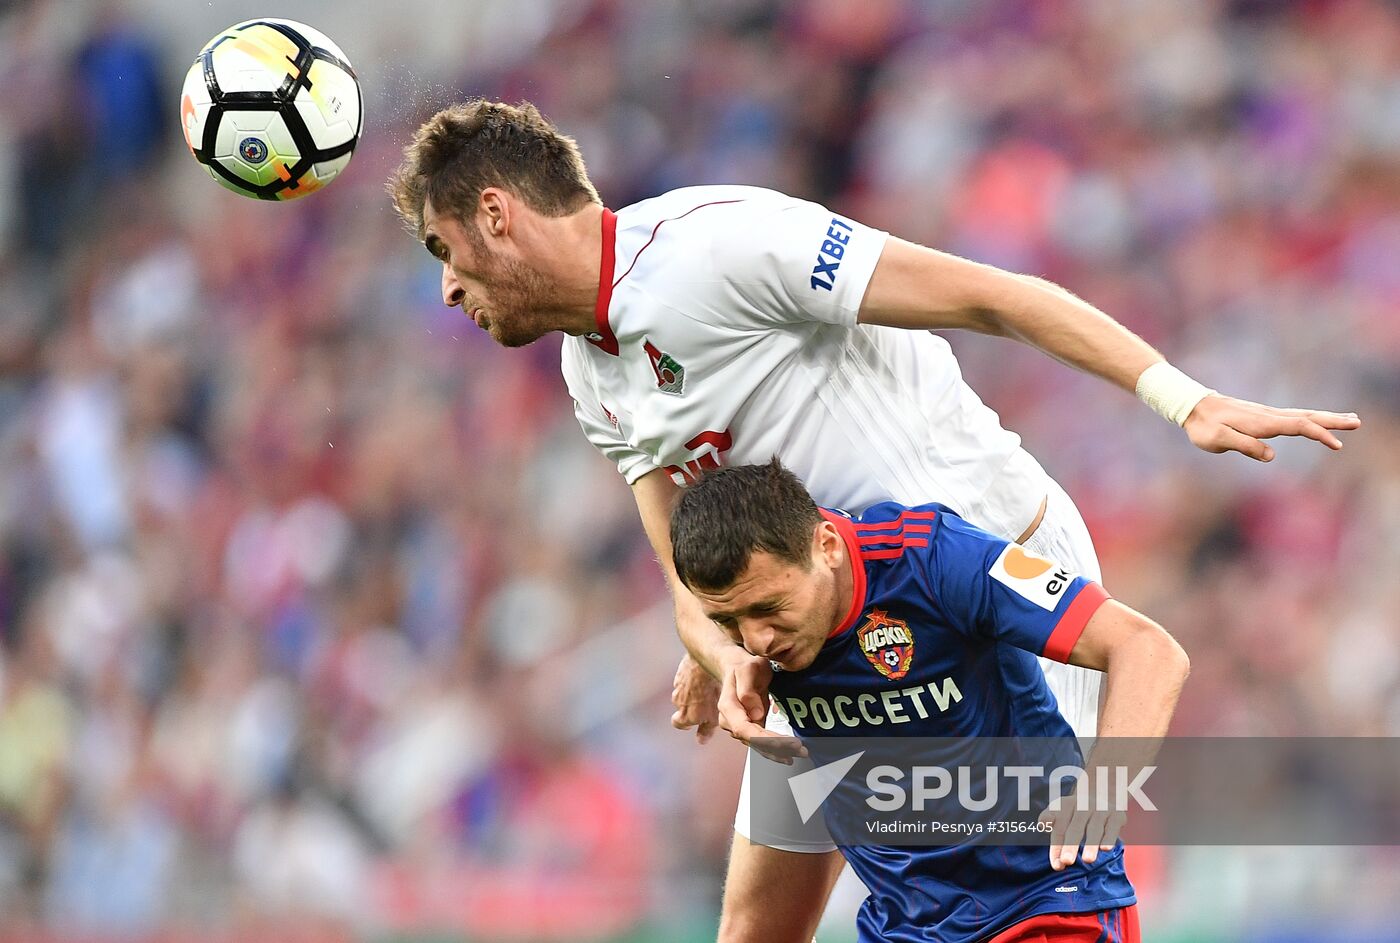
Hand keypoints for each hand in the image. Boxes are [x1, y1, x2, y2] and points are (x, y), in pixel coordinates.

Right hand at [670, 653, 719, 743]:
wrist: (709, 660)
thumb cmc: (716, 689)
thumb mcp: (716, 713)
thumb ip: (707, 729)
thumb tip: (701, 741)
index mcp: (687, 715)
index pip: (679, 724)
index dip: (685, 723)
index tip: (692, 721)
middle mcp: (679, 702)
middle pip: (680, 709)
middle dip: (688, 708)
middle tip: (702, 704)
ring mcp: (678, 686)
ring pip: (682, 694)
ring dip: (690, 694)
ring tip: (705, 689)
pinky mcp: (681, 672)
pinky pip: (684, 680)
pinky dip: (692, 681)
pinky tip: (703, 678)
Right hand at [717, 654, 807, 763]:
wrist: (737, 669)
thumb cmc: (743, 667)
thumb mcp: (747, 669)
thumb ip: (748, 690)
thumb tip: (756, 715)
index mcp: (728, 707)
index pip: (744, 728)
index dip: (763, 738)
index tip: (783, 742)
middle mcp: (731, 721)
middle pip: (753, 740)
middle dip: (776, 748)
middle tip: (798, 749)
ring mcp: (739, 727)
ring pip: (758, 745)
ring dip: (778, 751)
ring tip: (799, 753)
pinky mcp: (750, 728)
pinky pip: (761, 742)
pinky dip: (775, 749)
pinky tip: (789, 754)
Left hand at [1041, 789, 1126, 871]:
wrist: (1103, 789)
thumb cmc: (1077, 808)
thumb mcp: (1062, 810)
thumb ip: (1050, 819)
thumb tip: (1041, 824)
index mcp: (1066, 806)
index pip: (1059, 829)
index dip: (1057, 848)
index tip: (1057, 866)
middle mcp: (1082, 807)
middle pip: (1075, 829)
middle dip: (1071, 846)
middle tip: (1067, 861)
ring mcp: (1100, 811)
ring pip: (1094, 829)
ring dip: (1091, 845)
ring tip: (1087, 860)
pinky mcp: (1116, 816)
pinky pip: (1112, 828)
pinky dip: (1109, 838)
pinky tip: (1106, 849)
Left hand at [1183, 394, 1359, 461]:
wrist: (1192, 407)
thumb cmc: (1203, 426)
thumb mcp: (1217, 440)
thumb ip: (1244, 445)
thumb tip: (1271, 455)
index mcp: (1261, 422)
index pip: (1297, 426)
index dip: (1318, 434)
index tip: (1337, 444)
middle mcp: (1268, 416)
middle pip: (1307, 417)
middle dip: (1333, 421)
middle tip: (1358, 422)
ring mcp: (1267, 414)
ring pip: (1303, 415)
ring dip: (1326, 417)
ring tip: (1350, 418)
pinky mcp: (1262, 416)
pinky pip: (1293, 417)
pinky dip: (1311, 418)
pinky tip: (1317, 421)